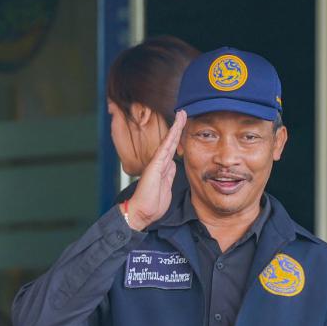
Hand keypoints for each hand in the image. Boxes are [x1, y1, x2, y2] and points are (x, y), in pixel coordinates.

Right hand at [125, 110, 186, 230]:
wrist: (142, 212)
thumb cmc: (152, 204)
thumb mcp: (166, 188)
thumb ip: (169, 175)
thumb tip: (174, 164)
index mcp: (163, 168)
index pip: (173, 148)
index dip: (179, 137)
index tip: (184, 126)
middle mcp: (159, 162)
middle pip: (171, 141)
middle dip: (178, 127)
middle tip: (183, 113)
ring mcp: (157, 163)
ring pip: (169, 141)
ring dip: (176, 127)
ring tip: (182, 114)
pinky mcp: (155, 165)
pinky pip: (165, 148)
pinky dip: (171, 137)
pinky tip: (176, 127)